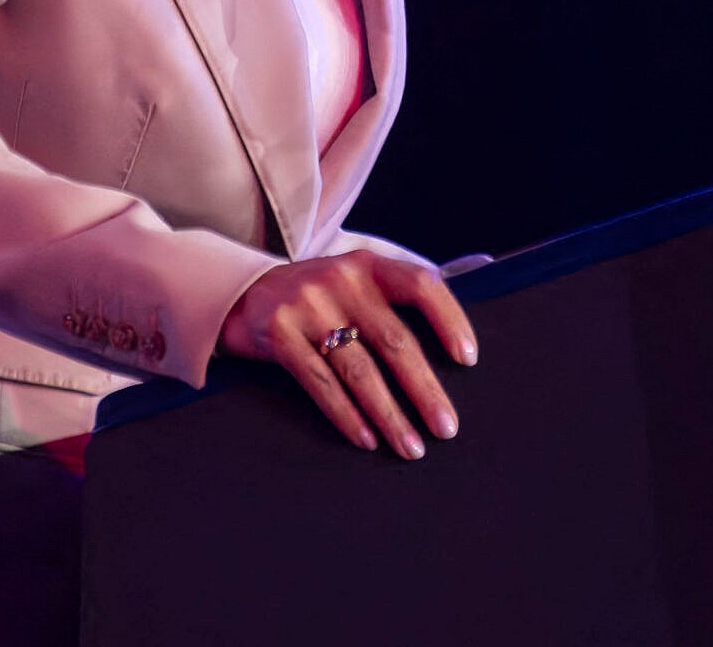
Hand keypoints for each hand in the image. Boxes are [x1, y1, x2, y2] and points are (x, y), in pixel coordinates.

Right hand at [218, 251, 477, 457]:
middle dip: (424, 389)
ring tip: (411, 446)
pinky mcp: (280, 332)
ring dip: (390, 414)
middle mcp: (341, 279)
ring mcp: (308, 304)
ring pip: (360, 370)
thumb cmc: (318, 298)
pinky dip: (347, 416)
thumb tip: (455, 347)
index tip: (467, 359)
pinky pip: (321, 383)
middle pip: (394, 340)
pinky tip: (368, 439)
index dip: (449, 320)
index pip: (421, 284)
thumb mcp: (355, 283)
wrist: (244, 294)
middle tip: (446, 427)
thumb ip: (395, 300)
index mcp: (369, 265)